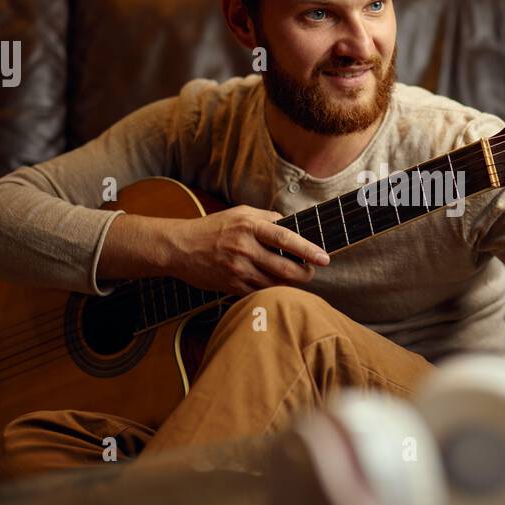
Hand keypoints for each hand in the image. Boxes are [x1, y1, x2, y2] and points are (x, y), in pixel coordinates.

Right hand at [167, 205, 329, 295]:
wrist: (179, 248)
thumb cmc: (213, 228)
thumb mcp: (239, 213)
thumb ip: (267, 217)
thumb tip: (291, 223)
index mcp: (249, 226)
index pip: (286, 238)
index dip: (308, 250)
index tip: (325, 258)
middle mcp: (244, 248)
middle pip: (285, 268)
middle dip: (305, 274)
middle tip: (311, 271)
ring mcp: (238, 269)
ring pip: (275, 283)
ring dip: (290, 283)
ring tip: (295, 277)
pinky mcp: (232, 286)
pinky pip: (260, 292)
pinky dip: (272, 290)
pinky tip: (275, 284)